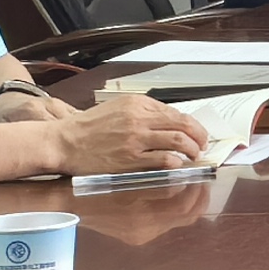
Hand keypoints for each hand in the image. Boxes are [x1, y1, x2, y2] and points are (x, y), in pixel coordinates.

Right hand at [40, 91, 216, 175]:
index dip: (194, 125)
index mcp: (137, 104)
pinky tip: (177, 165)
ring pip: (178, 141)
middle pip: (183, 125)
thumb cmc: (90, 128)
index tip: (200, 134)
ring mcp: (136, 139)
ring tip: (194, 157)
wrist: (66, 142)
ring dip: (192, 150)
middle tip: (203, 146)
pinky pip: (163, 160)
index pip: (177, 113)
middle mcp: (139, 119)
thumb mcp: (118, 109)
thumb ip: (144, 113)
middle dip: (200, 137)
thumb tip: (172, 124)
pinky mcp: (130, 160)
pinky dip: (176, 163)